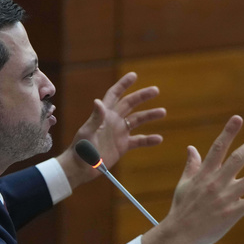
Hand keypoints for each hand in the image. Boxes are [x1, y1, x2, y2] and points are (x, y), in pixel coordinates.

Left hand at [57, 72, 165, 188]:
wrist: (80, 168)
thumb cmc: (80, 149)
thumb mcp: (87, 132)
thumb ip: (95, 118)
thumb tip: (98, 101)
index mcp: (104, 114)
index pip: (115, 95)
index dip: (123, 84)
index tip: (134, 75)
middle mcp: (114, 120)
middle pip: (130, 104)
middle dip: (142, 96)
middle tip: (156, 90)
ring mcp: (119, 132)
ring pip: (138, 120)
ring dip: (150, 115)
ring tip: (163, 112)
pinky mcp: (123, 145)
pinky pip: (139, 140)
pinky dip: (149, 140)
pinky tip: (159, 139)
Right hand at [141, 115, 243, 243]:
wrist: (179, 234)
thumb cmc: (181, 209)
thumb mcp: (184, 184)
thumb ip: (191, 165)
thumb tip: (191, 148)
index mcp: (204, 174)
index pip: (218, 148)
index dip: (228, 132)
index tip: (238, 118)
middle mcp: (216, 183)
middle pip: (237, 159)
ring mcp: (225, 198)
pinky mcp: (231, 213)